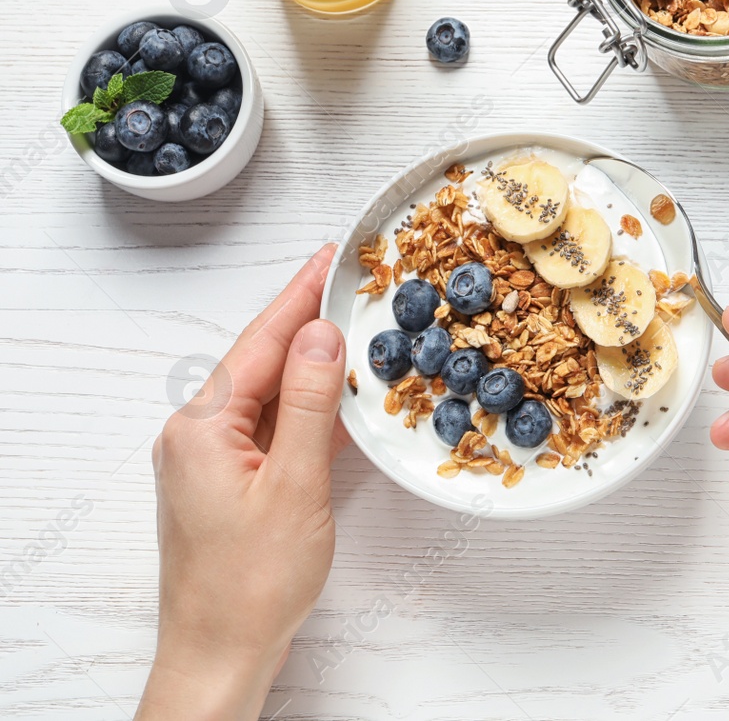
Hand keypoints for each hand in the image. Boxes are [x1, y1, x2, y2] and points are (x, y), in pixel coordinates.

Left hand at [136, 244, 348, 720]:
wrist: (222, 653)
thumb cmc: (251, 583)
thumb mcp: (293, 484)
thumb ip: (306, 403)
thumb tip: (319, 334)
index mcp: (200, 428)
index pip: (260, 342)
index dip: (300, 296)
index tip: (331, 258)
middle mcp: (194, 436)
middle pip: (259, 359)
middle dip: (306, 319)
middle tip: (349, 280)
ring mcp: (208, 461)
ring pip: (265, 392)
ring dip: (308, 362)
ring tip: (351, 326)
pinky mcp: (227, 484)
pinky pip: (268, 425)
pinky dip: (303, 405)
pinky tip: (334, 396)